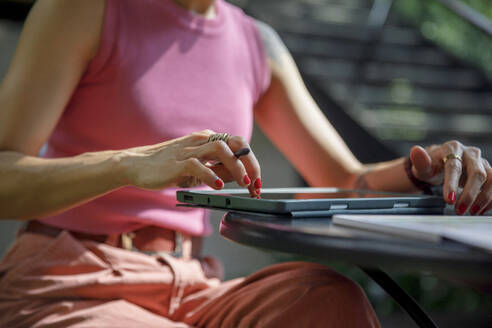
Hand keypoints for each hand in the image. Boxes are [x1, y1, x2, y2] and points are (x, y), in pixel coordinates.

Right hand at [120, 130, 260, 196]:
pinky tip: (217, 186)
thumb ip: (219, 170)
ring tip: (244, 183)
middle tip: (256, 184)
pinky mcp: (177, 162)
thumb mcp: (199, 169)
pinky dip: (211, 175)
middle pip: (236, 143)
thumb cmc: (168, 168)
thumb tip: (242, 176)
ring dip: (236, 166)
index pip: (239, 146)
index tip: (258, 183)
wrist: (137, 166)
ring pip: (220, 149)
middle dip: (251, 163)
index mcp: (208, 140)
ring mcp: (189, 149)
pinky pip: (198, 165)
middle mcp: (202, 140)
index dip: (253, 163)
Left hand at [409, 141, 491, 214]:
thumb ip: (420, 160)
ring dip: (483, 198)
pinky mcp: (488, 172)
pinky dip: (490, 199)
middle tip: (460, 210)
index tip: (448, 200)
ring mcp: (481, 162)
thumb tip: (416, 150)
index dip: (452, 183)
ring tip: (471, 212)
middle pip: (477, 173)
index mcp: (452, 149)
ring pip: (490, 179)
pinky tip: (480, 209)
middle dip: (469, 194)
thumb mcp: (422, 165)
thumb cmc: (431, 165)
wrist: (440, 163)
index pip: (454, 166)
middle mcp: (470, 153)